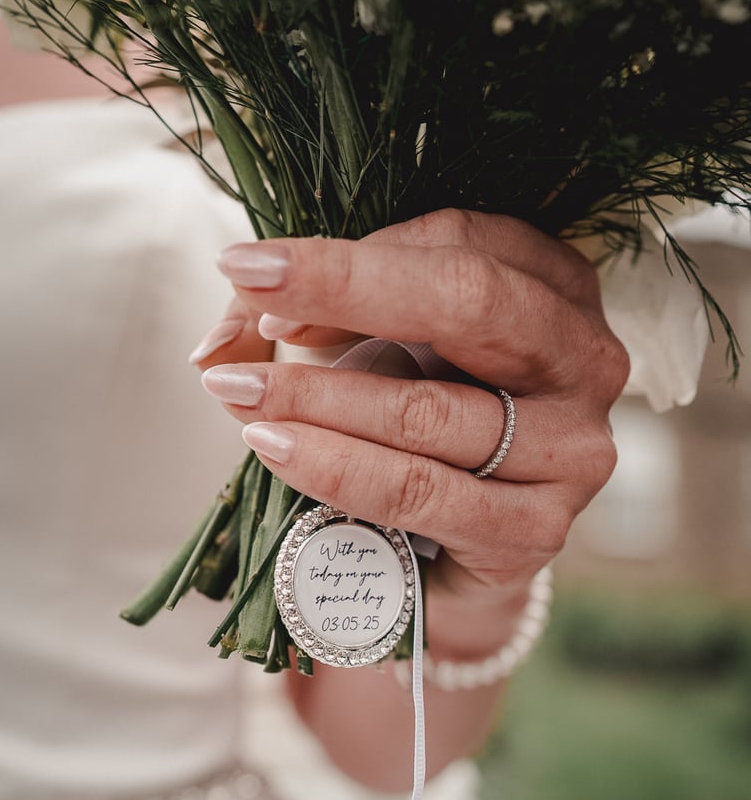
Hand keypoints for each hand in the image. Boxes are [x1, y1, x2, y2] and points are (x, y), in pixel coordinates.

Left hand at [193, 209, 629, 787]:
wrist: (454, 554)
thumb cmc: (418, 422)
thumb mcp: (372, 347)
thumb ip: (304, 324)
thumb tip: (214, 346)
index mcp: (555, 284)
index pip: (456, 245)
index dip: (349, 259)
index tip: (251, 270)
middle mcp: (584, 357)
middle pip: (471, 303)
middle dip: (346, 293)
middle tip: (252, 301)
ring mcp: (574, 447)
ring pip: (433, 411)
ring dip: (321, 397)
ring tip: (240, 392)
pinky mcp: (539, 528)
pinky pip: (424, 494)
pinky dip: (341, 470)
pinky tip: (278, 451)